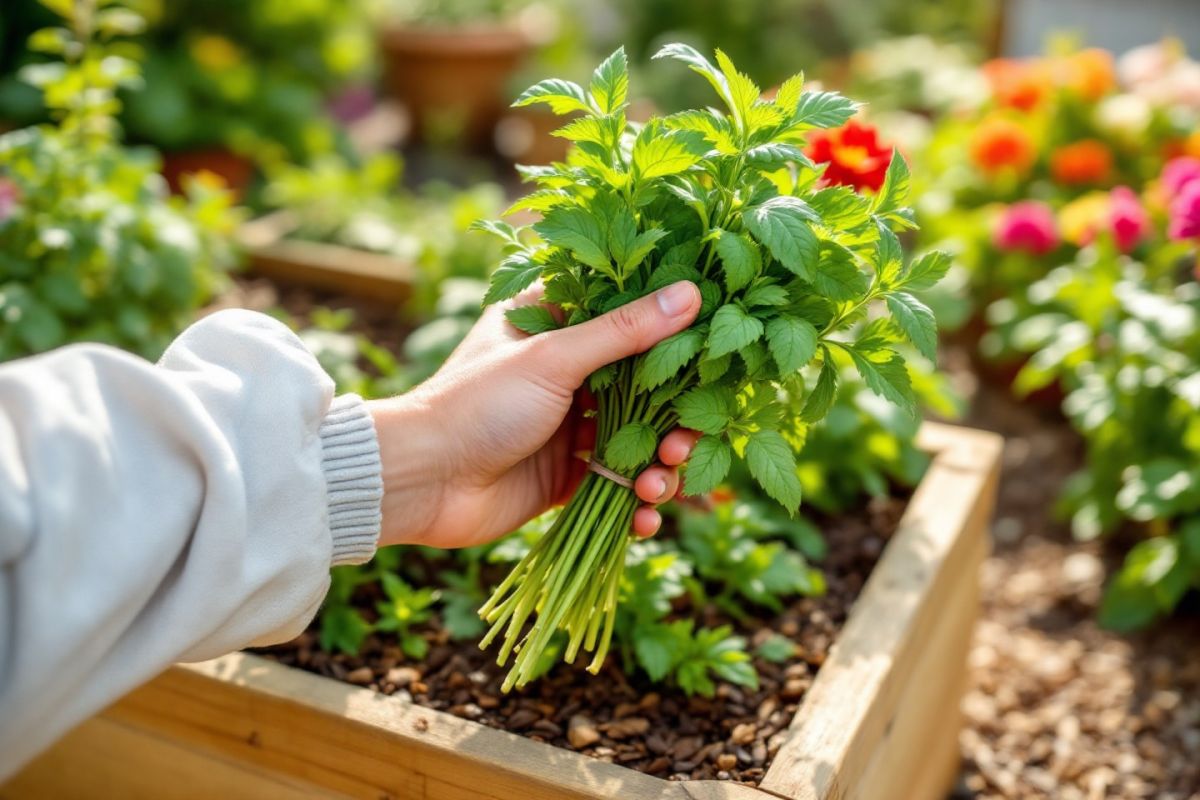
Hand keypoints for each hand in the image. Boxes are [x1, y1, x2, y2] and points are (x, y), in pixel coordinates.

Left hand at [367, 281, 702, 548]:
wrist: (422, 483)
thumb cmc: (477, 404)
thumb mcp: (553, 359)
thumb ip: (625, 331)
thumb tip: (692, 293)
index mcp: (556, 323)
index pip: (630, 314)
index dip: (675, 331)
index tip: (715, 345)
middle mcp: (568, 370)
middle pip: (648, 385)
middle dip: (677, 418)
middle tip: (689, 439)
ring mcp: (571, 424)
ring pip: (641, 440)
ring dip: (661, 466)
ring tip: (659, 485)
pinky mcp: (569, 475)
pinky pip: (620, 485)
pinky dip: (638, 503)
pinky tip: (644, 518)